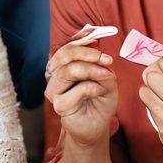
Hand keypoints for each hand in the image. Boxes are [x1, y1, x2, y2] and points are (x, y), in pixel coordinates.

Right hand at [44, 28, 117, 148]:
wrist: (98, 125)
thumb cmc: (99, 100)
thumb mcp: (104, 77)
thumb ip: (99, 62)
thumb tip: (94, 42)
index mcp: (63, 66)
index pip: (66, 47)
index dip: (79, 39)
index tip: (95, 36)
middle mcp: (55, 76)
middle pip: (64, 55)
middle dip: (87, 53)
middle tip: (106, 59)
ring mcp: (55, 90)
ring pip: (69, 70)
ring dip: (91, 70)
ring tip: (108, 76)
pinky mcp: (59, 105)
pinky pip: (77, 90)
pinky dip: (92, 87)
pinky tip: (99, 91)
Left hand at [140, 59, 162, 162]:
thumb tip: (158, 62)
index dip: (161, 64)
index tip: (162, 68)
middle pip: (152, 77)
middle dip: (152, 76)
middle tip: (157, 80)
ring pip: (145, 91)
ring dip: (148, 90)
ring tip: (159, 95)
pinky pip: (147, 108)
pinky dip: (151, 104)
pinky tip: (162, 108)